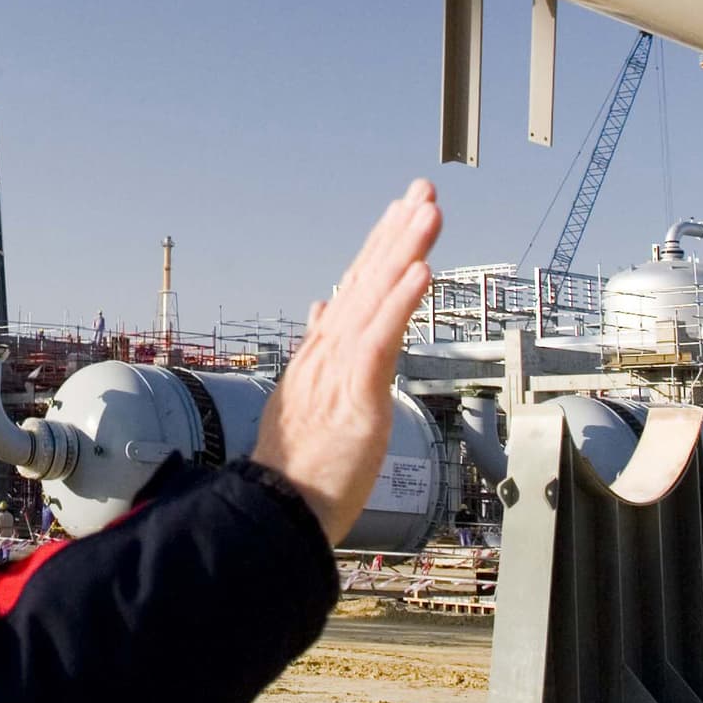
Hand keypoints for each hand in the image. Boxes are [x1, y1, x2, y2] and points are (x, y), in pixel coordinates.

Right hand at [249, 180, 440, 545]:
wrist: (275, 512)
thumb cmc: (298, 467)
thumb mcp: (305, 398)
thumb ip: (319, 352)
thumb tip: (324, 308)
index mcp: (322, 355)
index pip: (356, 289)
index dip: (381, 247)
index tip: (402, 211)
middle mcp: (328, 353)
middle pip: (367, 280)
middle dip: (397, 232)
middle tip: (423, 190)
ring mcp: (339, 371)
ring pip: (376, 299)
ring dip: (404, 251)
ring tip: (427, 212)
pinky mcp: (354, 396)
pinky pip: (380, 341)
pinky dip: (401, 303)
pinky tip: (421, 272)